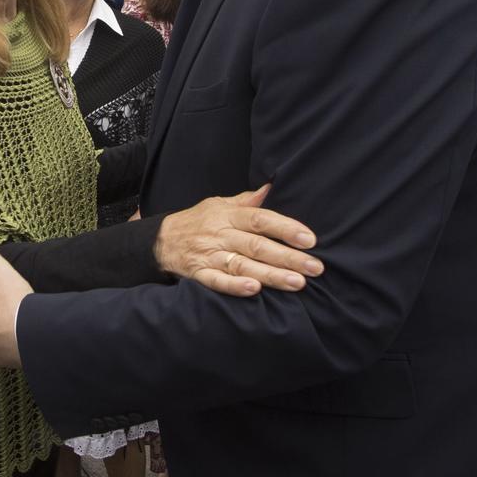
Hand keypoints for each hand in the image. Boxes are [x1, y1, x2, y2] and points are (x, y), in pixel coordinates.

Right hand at [153, 185, 321, 296]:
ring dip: (270, 275)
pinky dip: (234, 286)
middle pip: (257, 246)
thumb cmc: (198, 221)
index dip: (286, 228)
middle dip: (288, 257)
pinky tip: (254, 290)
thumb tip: (273, 186)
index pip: (261, 219)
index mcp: (229, 216)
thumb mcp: (220, 204)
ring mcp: (209, 255)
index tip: (310, 239)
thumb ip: (248, 200)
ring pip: (242, 265)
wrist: (161, 240)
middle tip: (315, 267)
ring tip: (296, 283)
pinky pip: (217, 281)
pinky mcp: (198, 273)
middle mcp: (221, 235)